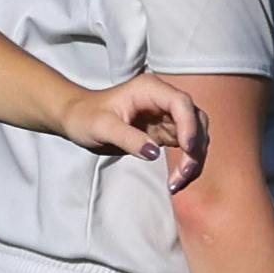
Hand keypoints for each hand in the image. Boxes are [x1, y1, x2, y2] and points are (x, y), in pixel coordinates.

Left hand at [68, 72, 210, 191]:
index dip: (189, 125)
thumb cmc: (86, 117)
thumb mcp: (102, 128)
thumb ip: (128, 138)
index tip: (187, 149)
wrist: (78, 119)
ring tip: (177, 182)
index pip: (181, 103)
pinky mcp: (166, 131)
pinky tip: (177, 179)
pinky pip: (186, 146)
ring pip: (195, 135)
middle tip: (183, 174)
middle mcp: (163, 99)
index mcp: (150, 90)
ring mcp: (166, 115)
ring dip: (194, 159)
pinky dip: (187, 163)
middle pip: (195, 120)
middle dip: (195, 147)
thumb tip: (153, 153)